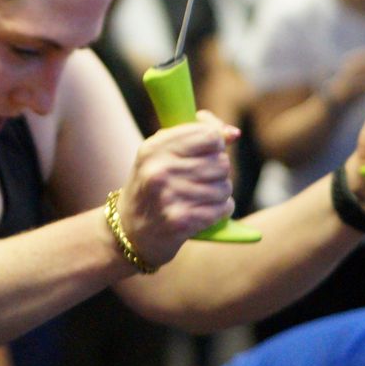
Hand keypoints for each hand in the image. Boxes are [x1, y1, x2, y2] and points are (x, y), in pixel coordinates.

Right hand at [117, 113, 239, 269]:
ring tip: (201, 197)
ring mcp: (169, 196)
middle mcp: (160, 169)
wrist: (130, 231)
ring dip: (220, 193)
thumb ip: (197, 137)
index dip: (216, 143)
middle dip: (218, 172)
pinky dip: (221, 211)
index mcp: (154, 148)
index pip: (209, 135)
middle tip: (201, 180)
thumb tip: (234, 134)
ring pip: (225, 186)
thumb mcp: (163, 154)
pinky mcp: (181, 221)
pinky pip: (223, 208)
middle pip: (221, 162)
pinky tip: (204, 211)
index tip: (208, 152)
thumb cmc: (153, 186)